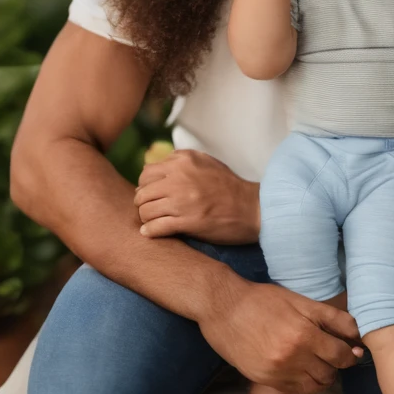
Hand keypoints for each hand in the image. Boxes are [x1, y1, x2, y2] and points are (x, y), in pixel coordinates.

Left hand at [134, 149, 260, 243]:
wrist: (252, 208)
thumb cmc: (229, 186)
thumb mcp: (206, 162)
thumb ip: (182, 160)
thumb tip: (158, 163)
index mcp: (183, 161)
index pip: (146, 173)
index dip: (146, 186)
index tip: (153, 195)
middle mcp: (179, 178)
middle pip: (142, 193)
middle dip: (143, 203)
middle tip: (151, 211)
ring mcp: (182, 200)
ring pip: (145, 211)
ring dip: (146, 219)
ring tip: (153, 222)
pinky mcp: (186, 222)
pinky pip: (155, 227)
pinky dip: (150, 231)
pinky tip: (151, 233)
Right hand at [200, 278, 363, 393]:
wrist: (223, 308)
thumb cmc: (262, 300)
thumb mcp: (299, 301)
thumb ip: (330, 317)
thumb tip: (356, 333)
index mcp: (303, 333)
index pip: (341, 355)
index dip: (351, 354)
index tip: (353, 351)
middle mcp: (292, 357)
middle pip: (330, 373)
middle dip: (337, 365)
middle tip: (336, 355)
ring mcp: (278, 372)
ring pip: (315, 386)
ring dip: (323, 377)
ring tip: (320, 363)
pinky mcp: (266, 380)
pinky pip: (297, 391)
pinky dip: (306, 384)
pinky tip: (304, 370)